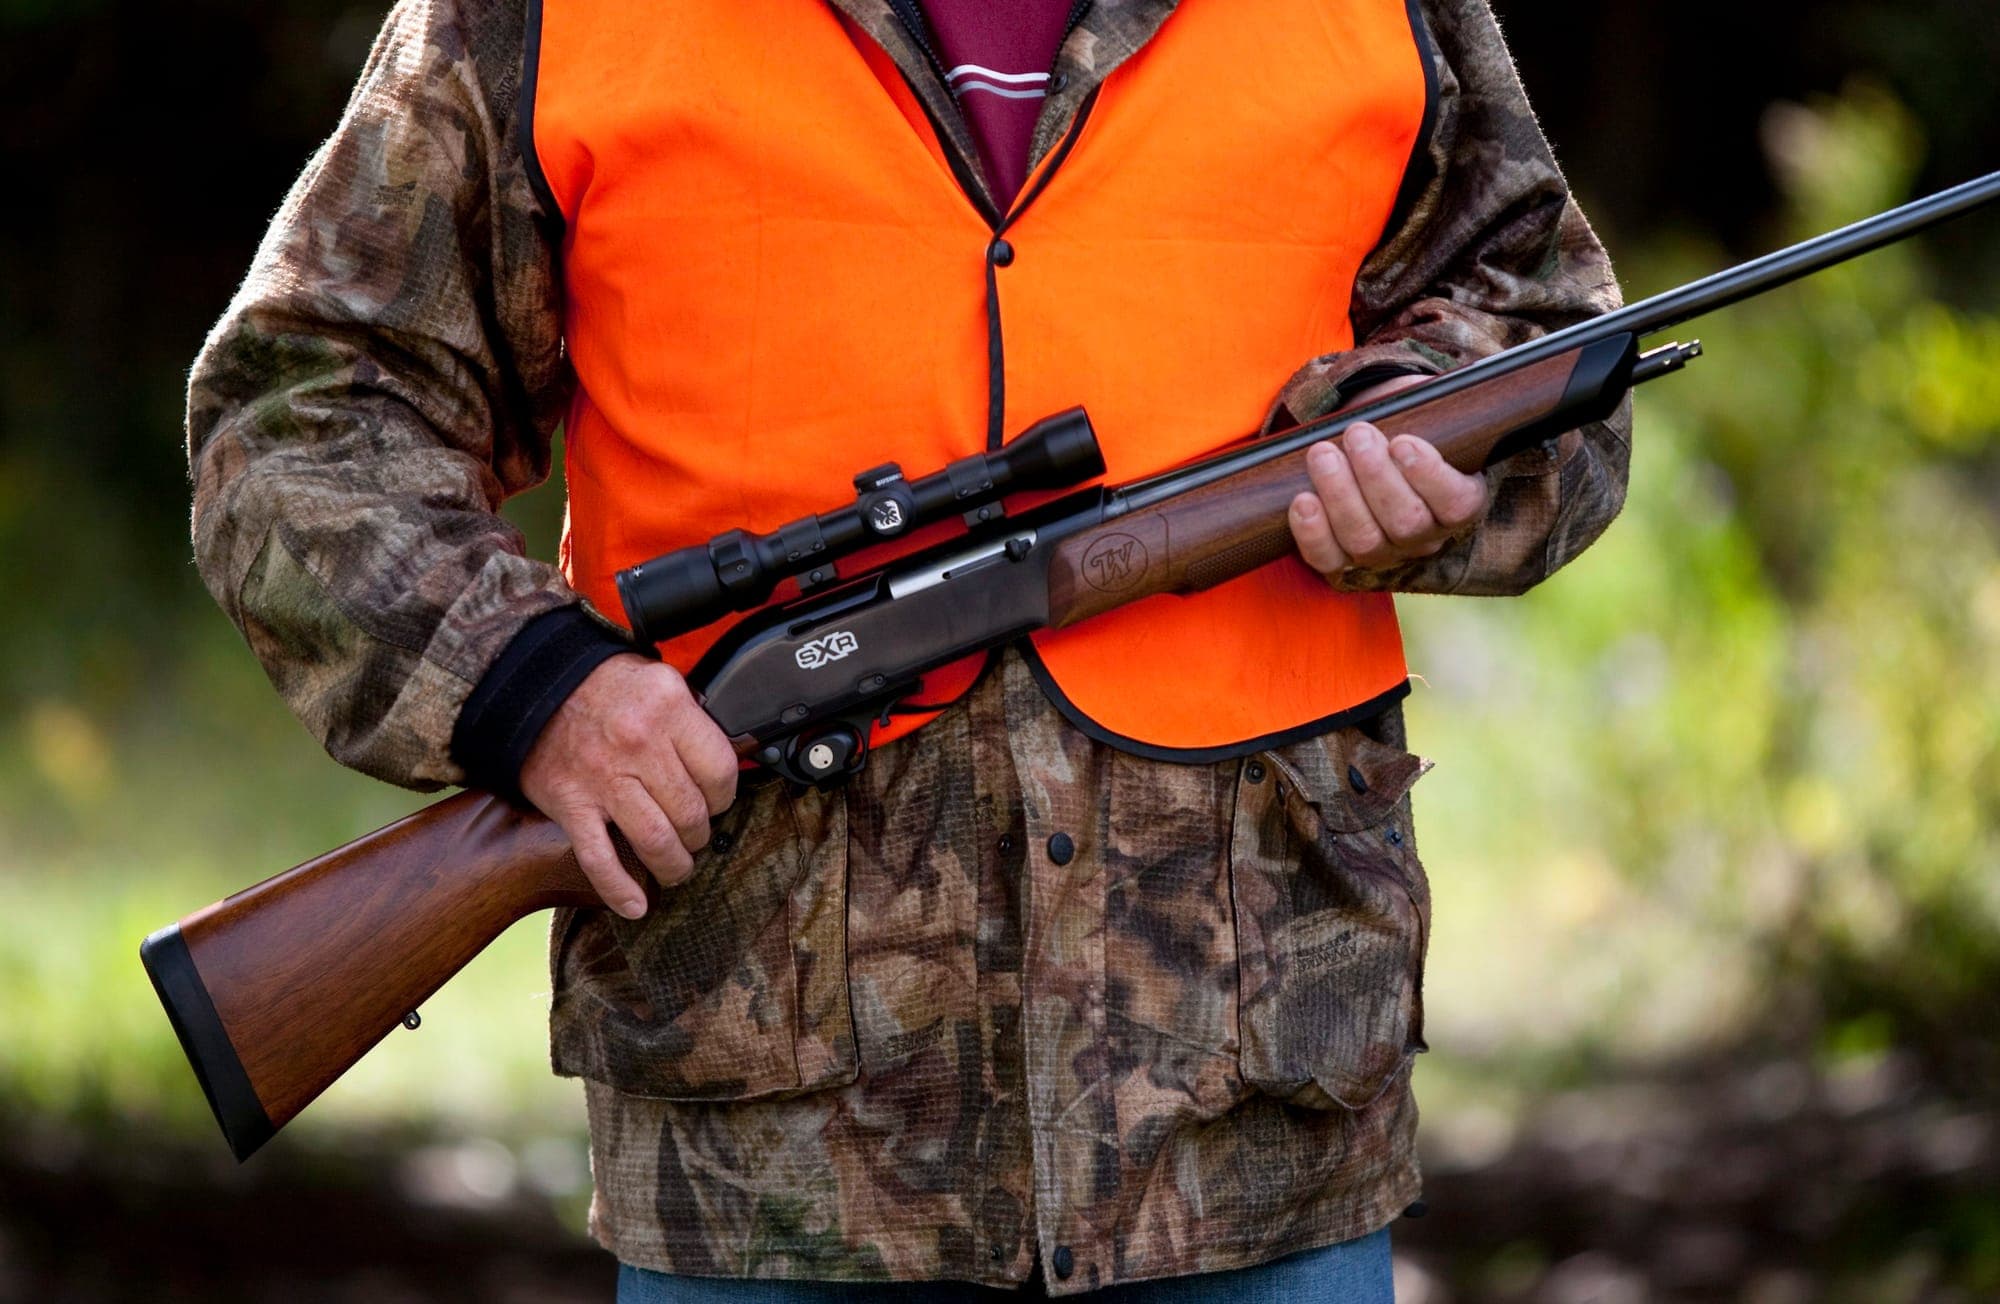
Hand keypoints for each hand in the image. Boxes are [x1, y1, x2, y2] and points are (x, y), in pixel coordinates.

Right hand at [519, 654, 738, 918]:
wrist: (534, 684)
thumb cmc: (602, 684)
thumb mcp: (659, 681)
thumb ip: (692, 718)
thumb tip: (727, 759)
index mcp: (667, 709)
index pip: (720, 772)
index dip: (724, 796)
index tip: (717, 801)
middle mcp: (638, 744)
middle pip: (690, 813)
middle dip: (699, 834)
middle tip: (695, 835)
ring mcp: (603, 778)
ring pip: (656, 841)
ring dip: (673, 865)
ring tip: (676, 867)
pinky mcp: (571, 803)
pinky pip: (600, 858)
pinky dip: (619, 890)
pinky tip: (636, 905)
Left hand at [1287, 375, 1488, 576]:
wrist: (1363, 449)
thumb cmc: (1399, 428)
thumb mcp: (1423, 415)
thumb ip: (1427, 412)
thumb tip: (1413, 395)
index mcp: (1457, 502)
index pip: (1456, 503)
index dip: (1429, 475)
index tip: (1403, 441)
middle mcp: (1424, 536)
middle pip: (1406, 522)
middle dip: (1376, 475)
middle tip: (1356, 433)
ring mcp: (1383, 553)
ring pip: (1364, 540)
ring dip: (1340, 494)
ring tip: (1322, 454)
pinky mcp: (1342, 561)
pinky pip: (1327, 559)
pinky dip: (1312, 532)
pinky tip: (1302, 501)